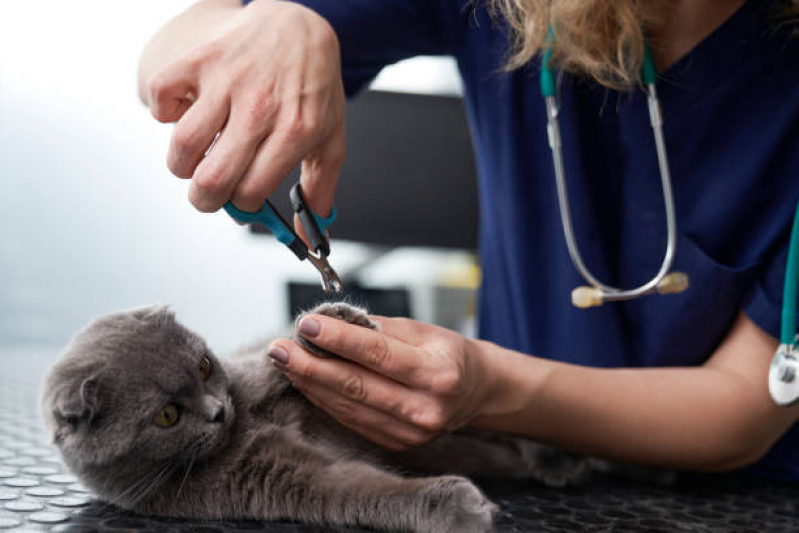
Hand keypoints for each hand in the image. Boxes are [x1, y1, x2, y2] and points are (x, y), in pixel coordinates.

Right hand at [146, 0, 344, 216]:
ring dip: (182, 164)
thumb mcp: (330, 140)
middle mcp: (259, 108)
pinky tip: (187, 114)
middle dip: (205, 199)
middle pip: (212, 179)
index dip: (241, 206)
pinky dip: (164, 113)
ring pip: (182, 146)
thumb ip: (320, 189)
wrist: (300, 27)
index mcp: (293, 133)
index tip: (242, 199)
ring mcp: (228, 82)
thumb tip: (309, 237)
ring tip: (197, 158)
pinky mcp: (202, 60)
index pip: (250, 192)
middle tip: (209, 193)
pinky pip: (162, 96)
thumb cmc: (313, 89)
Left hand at [268, 316, 496, 449]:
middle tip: (279, 348)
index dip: (338, 339)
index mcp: (438, 373)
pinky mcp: (396, 444)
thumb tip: (329, 321)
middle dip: (310, 365)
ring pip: (348, 406)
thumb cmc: (447, 354)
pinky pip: (351, 420)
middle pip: (356, 385)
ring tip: (285, 361)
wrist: (476, 391)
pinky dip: (325, 400)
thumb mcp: (422, 331)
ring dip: (311, 383)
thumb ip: (377, 328)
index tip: (307, 325)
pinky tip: (307, 382)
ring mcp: (411, 432)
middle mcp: (425, 408)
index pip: (378, 354)